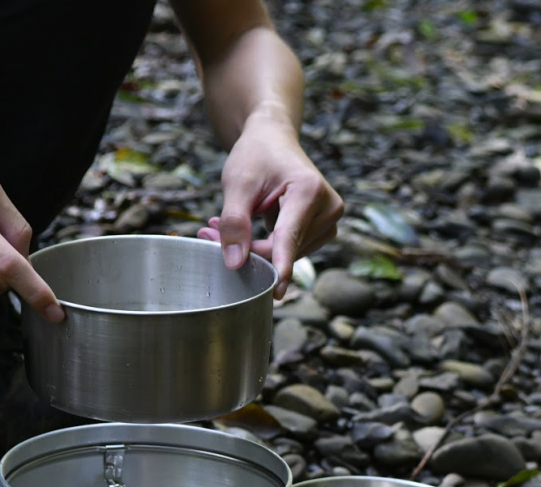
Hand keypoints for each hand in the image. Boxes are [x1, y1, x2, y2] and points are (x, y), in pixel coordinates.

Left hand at [197, 114, 342, 298]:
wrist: (273, 139)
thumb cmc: (256, 155)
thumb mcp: (237, 184)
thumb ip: (235, 224)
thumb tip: (235, 263)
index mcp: (309, 190)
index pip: (290, 237)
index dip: (279, 265)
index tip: (276, 293)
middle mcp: (329, 207)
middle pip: (286, 248)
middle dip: (250, 249)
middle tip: (209, 233)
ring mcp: (330, 219)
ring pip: (289, 252)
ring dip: (258, 248)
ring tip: (226, 225)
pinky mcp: (324, 227)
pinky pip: (293, 248)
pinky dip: (270, 245)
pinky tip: (252, 228)